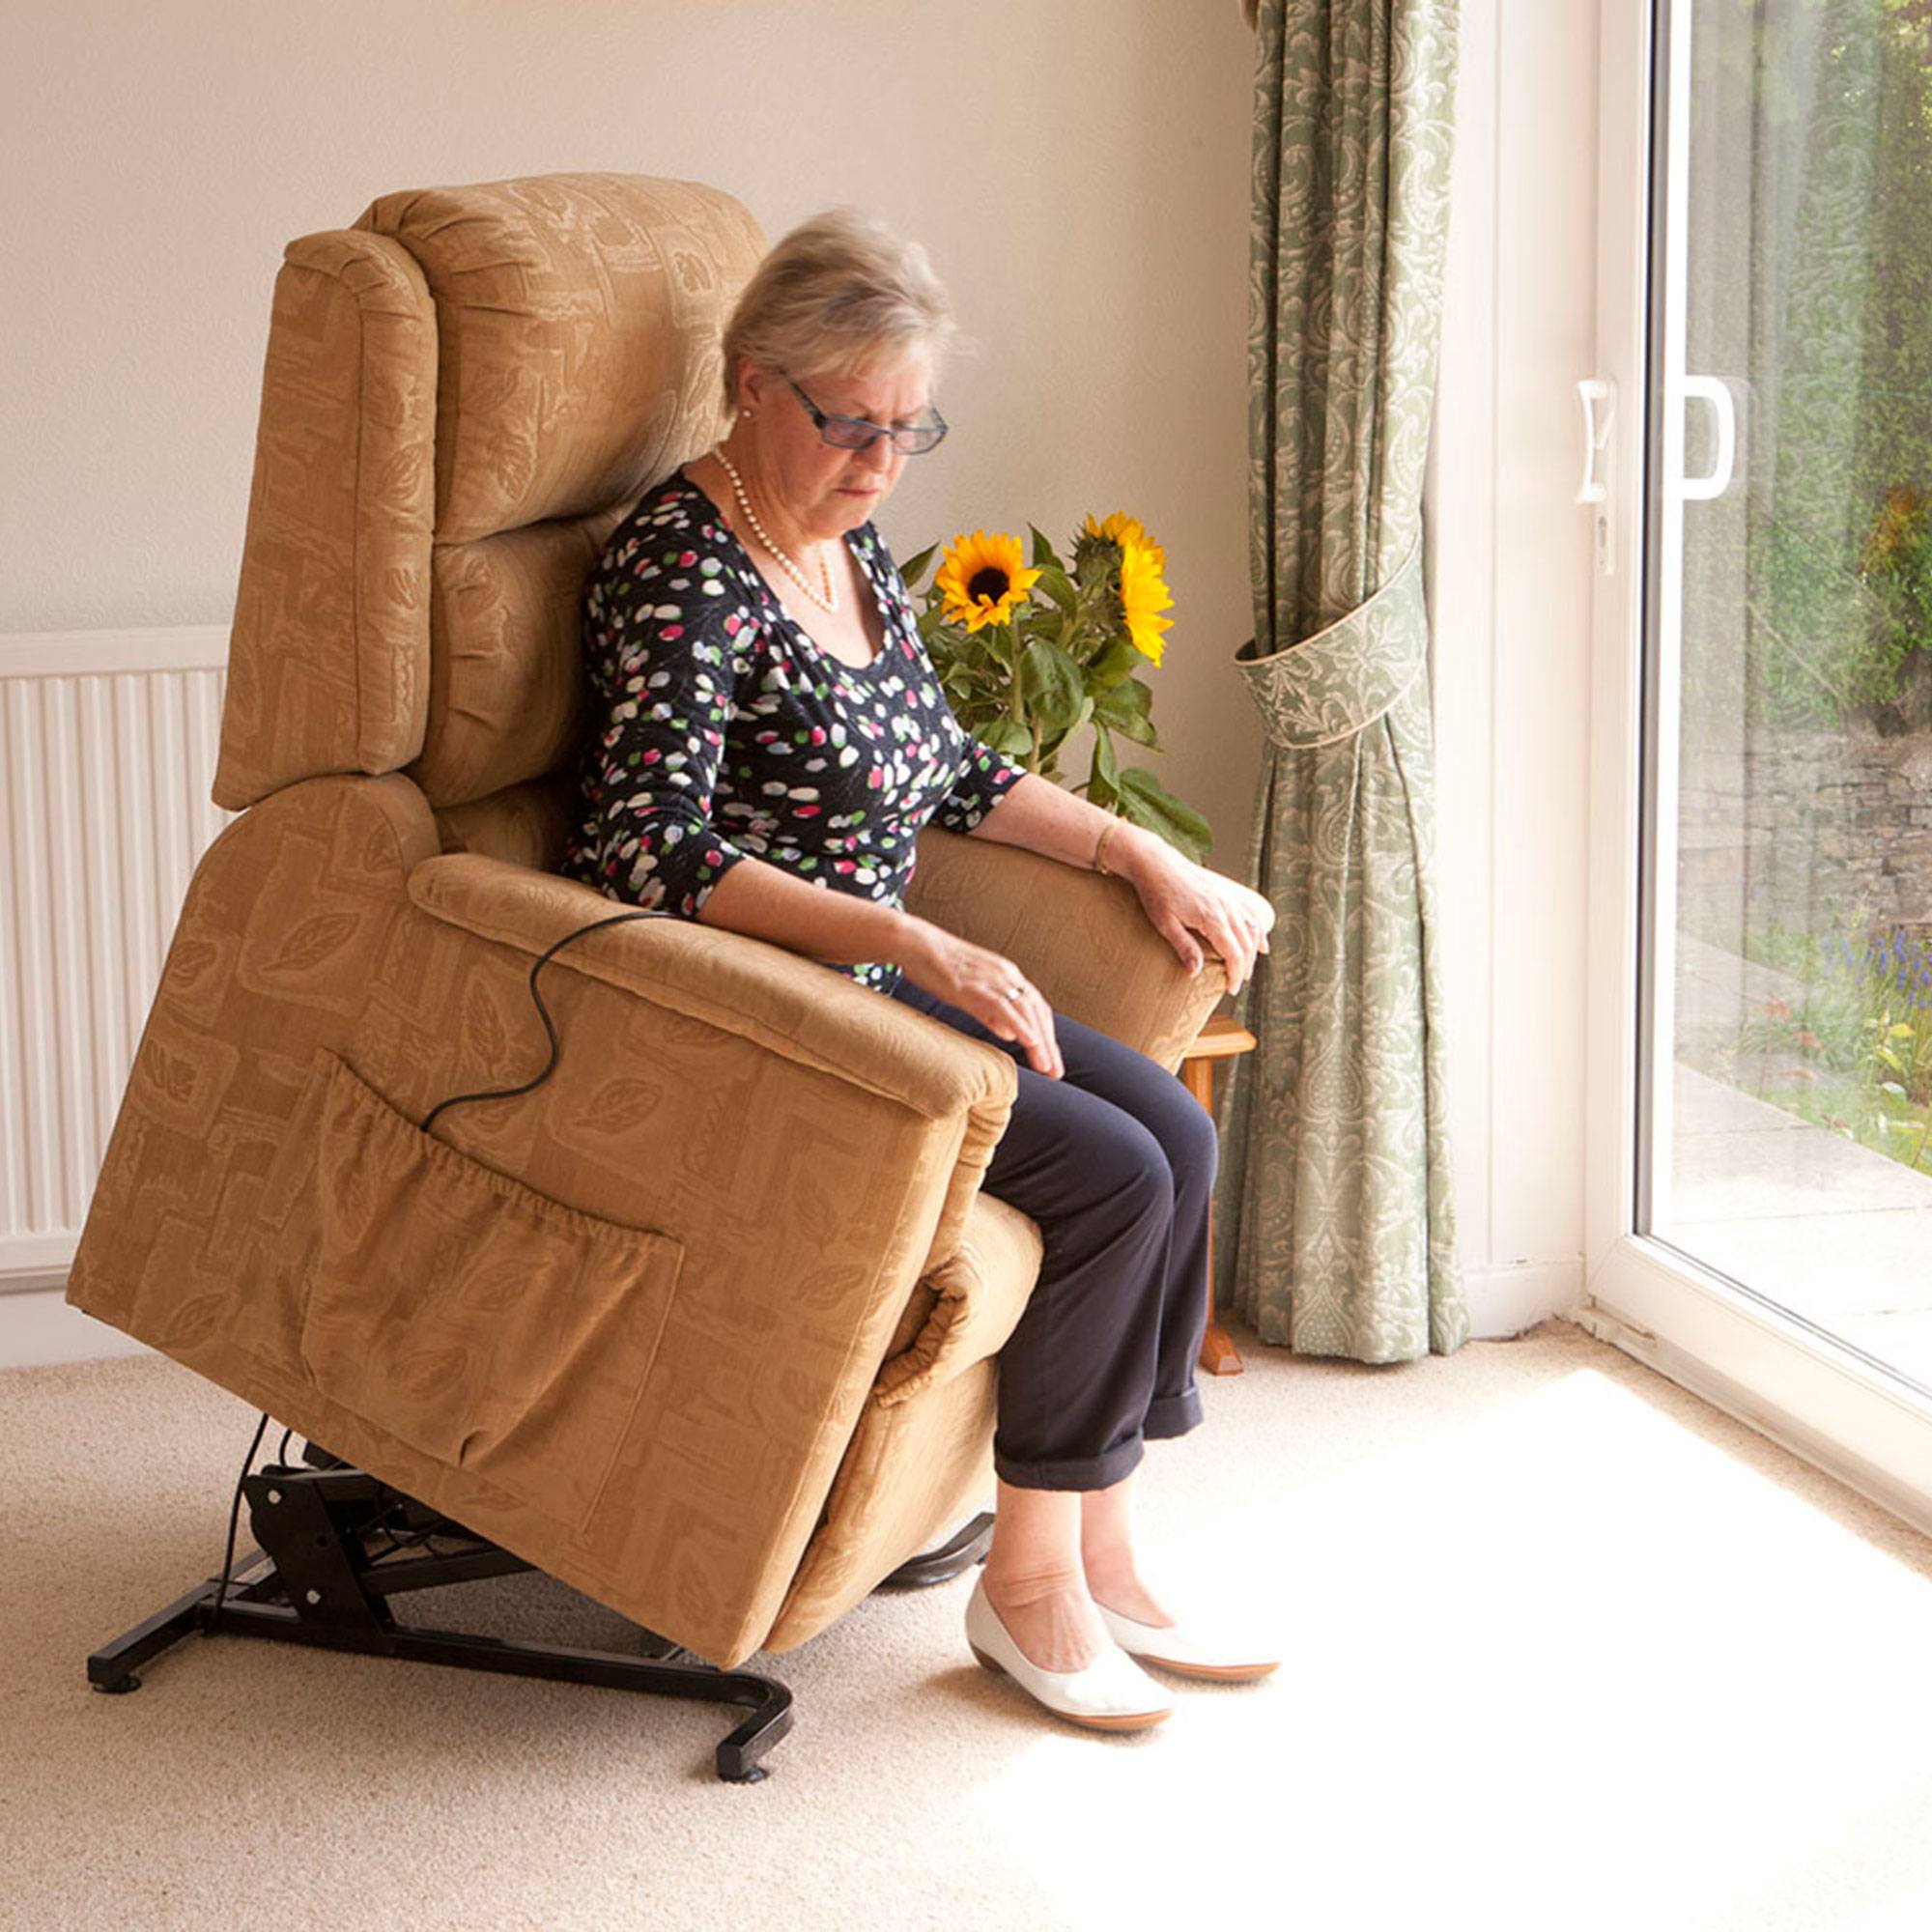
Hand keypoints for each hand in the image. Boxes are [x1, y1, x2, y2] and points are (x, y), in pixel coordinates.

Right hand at [898, 922, 1064, 1079]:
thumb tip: (1010, 1033)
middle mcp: (1006, 974)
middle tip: (1056, 1072)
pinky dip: (1019, 1025)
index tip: (1050, 1060)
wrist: (915, 943)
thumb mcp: (970, 991)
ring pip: (1025, 1011)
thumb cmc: (937, 966)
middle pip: (1037, 1012)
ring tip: (1046, 1066)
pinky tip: (1029, 1042)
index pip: (1035, 1007)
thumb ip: (991, 1012)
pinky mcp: (975, 985)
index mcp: (1006, 975)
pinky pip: (1003, 1007)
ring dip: (1039, 1041)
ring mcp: (991, 979)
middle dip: (1049, 1044)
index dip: (1046, 1034)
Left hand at [1115, 831, 1274, 994]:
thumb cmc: (1156, 894)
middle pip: (1246, 944)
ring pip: (1251, 930)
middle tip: (1236, 984)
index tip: (1231, 989)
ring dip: (1252, 952)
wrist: (1156, 863)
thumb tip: (1196, 973)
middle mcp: (1226, 908)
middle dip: (1244, 967)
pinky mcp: (1225, 893)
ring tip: (1246, 970)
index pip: (1234, 953)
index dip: (1235, 974)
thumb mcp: (1165, 924)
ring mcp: (1228, 899)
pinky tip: (1261, 944)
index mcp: (1212, 918)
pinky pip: (1249, 915)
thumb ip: (1184, 947)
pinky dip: (1257, 931)